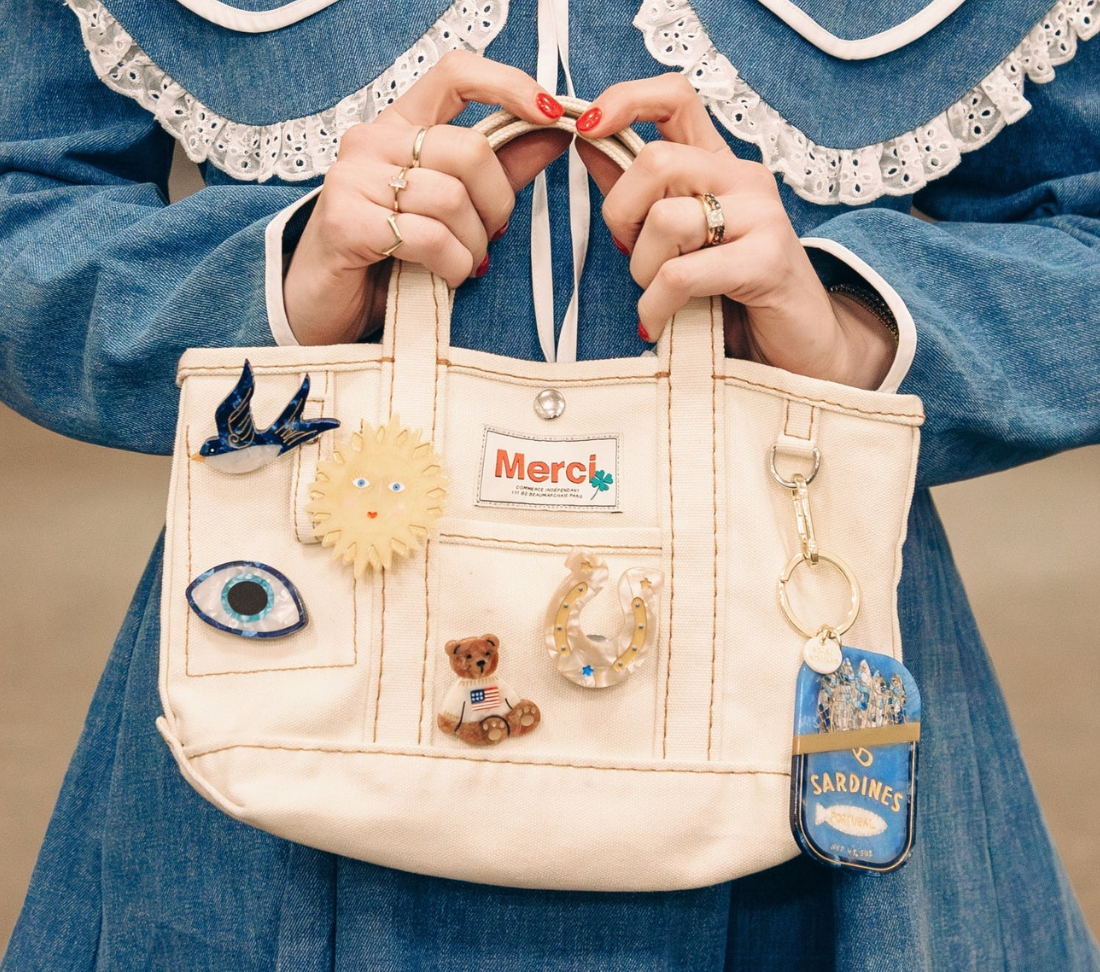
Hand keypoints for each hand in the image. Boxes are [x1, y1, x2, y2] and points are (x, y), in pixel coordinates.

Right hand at [283, 51, 571, 344]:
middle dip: (496, 204)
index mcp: (398, 128)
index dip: (508, 86)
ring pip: (453, 199)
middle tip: (487, 237)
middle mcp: (371, 142)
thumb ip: (498, 171)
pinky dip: (453, 265)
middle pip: (470, 150)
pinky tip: (445, 276)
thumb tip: (550, 134)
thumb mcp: (450, 211)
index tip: (548, 115)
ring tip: (462, 264)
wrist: (323, 309)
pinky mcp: (346, 221)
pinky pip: (430, 237)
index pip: (455, 75)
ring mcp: (353, 178)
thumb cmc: (385, 259)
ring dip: (473, 245)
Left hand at [573, 74, 896, 389]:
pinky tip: (658, 323)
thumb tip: (590, 146)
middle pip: (656, 161)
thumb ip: (637, 195)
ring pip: (665, 220)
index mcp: (720, 166)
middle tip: (632, 255)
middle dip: (621, 215)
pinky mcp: (767, 260)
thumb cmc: (734, 296)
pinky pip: (680, 274)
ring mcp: (762, 216)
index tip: (588, 129)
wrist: (799, 348)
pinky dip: (655, 306)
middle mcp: (744, 179)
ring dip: (643, 269)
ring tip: (659, 295)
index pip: (675, 97)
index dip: (626, 100)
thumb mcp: (676, 241)